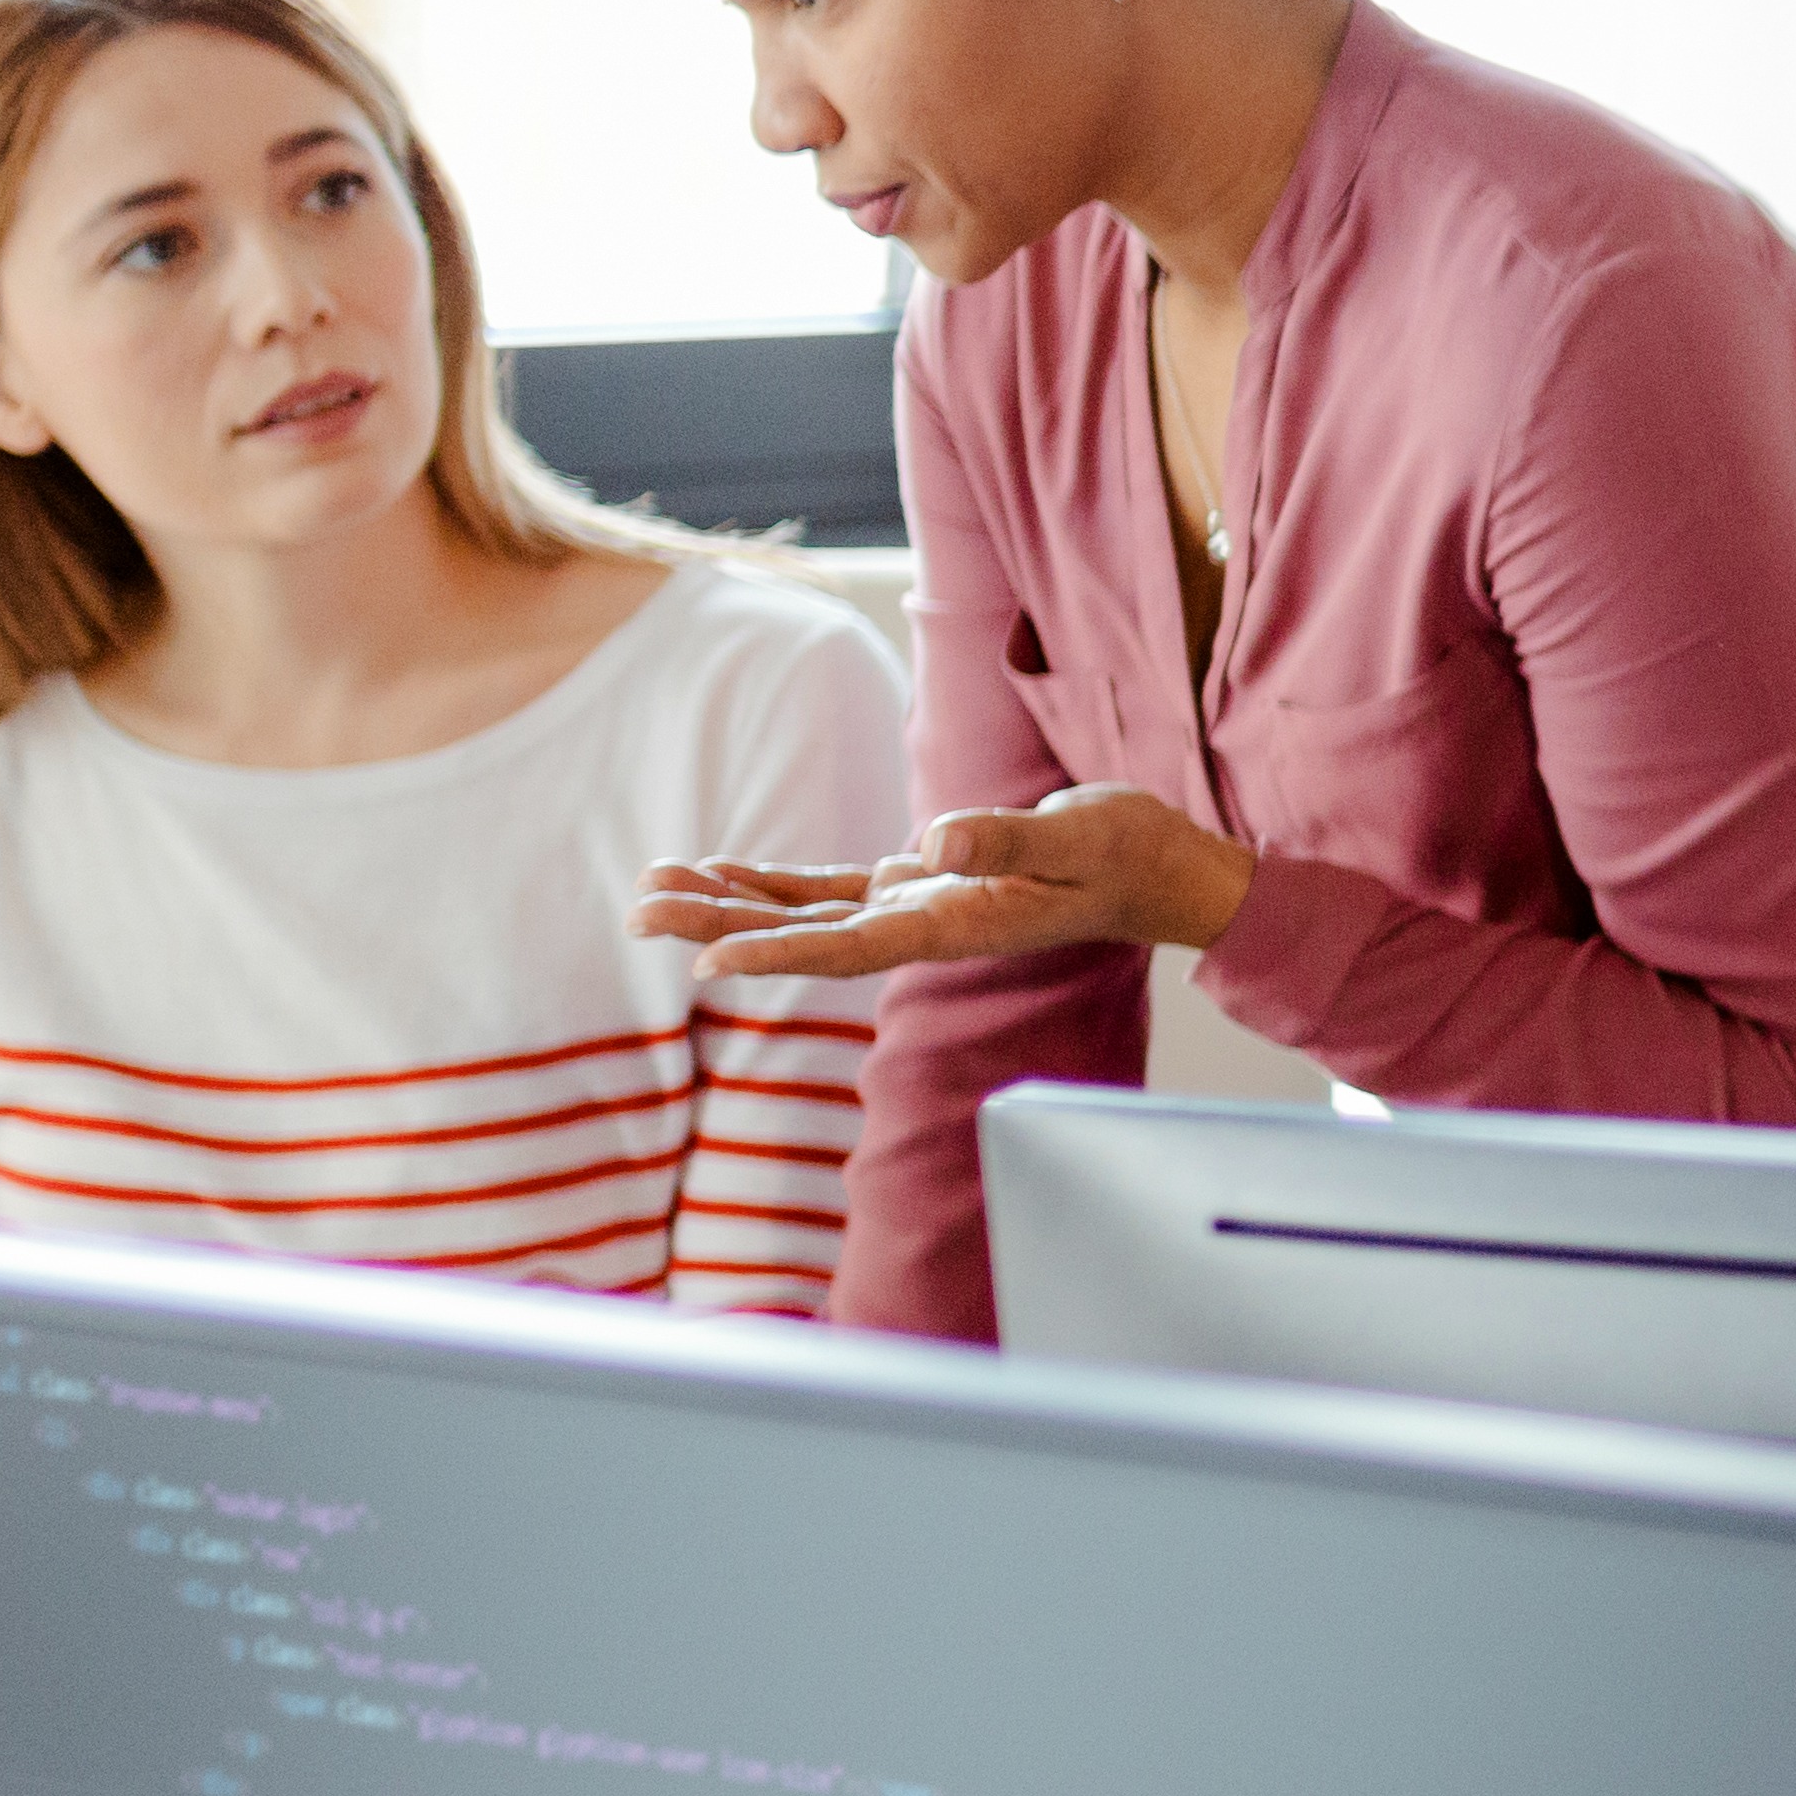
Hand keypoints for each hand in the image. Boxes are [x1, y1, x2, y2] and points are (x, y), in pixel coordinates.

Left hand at [633, 785, 1256, 979]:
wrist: (1156, 865)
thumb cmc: (1124, 849)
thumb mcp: (1077, 832)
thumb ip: (1006, 839)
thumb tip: (932, 843)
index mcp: (955, 924)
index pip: (848, 947)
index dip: (774, 953)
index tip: (703, 962)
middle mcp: (923, 926)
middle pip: (803, 935)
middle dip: (719, 924)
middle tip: (639, 909)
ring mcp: (916, 908)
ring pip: (804, 915)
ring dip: (728, 905)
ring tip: (653, 889)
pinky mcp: (920, 885)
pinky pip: (830, 892)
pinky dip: (773, 886)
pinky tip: (721, 874)